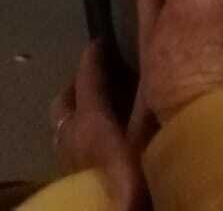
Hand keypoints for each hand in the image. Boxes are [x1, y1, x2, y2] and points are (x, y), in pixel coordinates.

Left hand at [50, 41, 146, 210]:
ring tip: (98, 111)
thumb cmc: (128, 178)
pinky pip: (67, 146)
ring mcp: (65, 161)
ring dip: (75, 112)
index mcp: (88, 119)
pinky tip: (97, 146)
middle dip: (77, 85)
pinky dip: (78, 135)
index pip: (86, 77)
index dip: (93, 56)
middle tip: (98, 78)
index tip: (101, 40)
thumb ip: (151, 100)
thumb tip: (159, 68)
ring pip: (63, 126)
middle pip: (63, 101)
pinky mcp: (68, 182)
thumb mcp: (146, 133)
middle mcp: (70, 136)